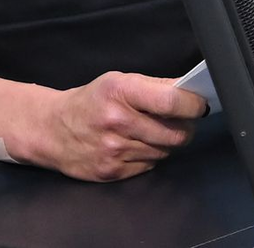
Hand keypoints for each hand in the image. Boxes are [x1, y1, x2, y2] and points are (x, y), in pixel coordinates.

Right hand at [25, 71, 207, 180]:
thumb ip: (154, 85)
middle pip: (173, 132)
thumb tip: (188, 89)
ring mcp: (114, 150)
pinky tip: (141, 144)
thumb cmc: (91, 101)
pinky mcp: (112, 172)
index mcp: (120, 92)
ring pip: (164, 150)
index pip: (169, 102)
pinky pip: (149, 165)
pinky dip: (152, 154)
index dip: (192, 105)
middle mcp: (117, 122)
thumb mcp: (118, 81)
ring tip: (159, 129)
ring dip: (169, 141)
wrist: (52, 130)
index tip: (201, 104)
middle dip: (186, 126)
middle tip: (185, 119)